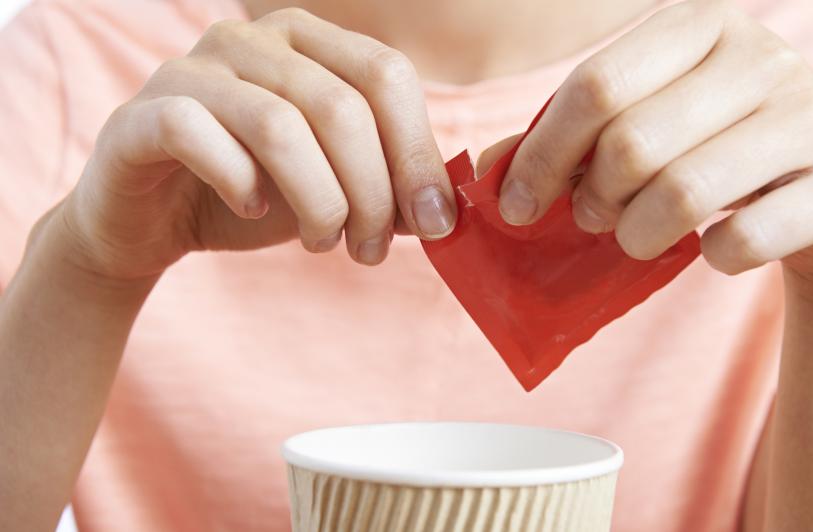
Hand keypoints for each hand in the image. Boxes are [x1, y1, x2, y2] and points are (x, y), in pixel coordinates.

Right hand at [55, 8, 455, 280]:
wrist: (152, 219)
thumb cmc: (253, 195)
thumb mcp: (334, 189)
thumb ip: (386, 187)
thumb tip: (442, 210)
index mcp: (309, 43)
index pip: (387, 75)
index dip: (418, 153)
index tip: (434, 222)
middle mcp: (252, 39)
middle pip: (343, 107)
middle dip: (372, 192)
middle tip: (371, 250)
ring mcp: (193, 68)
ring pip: (280, 126)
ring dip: (318, 201)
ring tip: (324, 243)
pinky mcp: (143, 112)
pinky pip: (201, 137)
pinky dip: (241, 185)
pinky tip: (254, 211)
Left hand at [496, 0, 812, 283]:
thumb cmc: (720, 149)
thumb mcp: (650, 126)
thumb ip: (570, 141)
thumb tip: (488, 174)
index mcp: (701, 27)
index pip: (596, 86)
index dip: (542, 154)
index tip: (515, 204)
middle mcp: (763, 58)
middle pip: (631, 144)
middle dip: (592, 198)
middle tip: (589, 218)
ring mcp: (812, 118)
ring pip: (682, 194)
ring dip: (638, 235)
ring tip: (636, 238)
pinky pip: (743, 239)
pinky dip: (713, 257)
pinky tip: (713, 248)